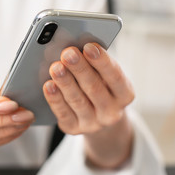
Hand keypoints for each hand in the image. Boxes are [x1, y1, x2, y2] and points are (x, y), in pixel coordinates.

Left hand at [43, 43, 133, 168]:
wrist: (97, 116)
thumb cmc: (100, 86)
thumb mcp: (105, 76)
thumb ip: (95, 63)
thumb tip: (76, 46)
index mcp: (125, 94)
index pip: (115, 77)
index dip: (102, 61)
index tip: (89, 46)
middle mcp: (112, 112)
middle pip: (94, 88)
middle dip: (80, 69)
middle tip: (68, 53)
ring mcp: (93, 124)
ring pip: (78, 101)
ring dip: (65, 82)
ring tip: (56, 67)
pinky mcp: (74, 129)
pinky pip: (63, 113)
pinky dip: (55, 99)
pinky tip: (49, 85)